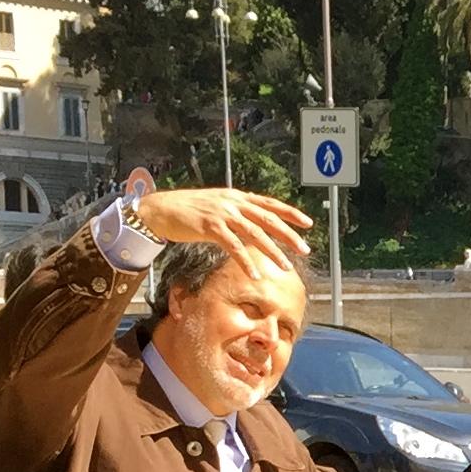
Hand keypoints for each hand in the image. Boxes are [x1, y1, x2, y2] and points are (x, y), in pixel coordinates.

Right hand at [131, 186, 313, 271]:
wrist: (162, 209)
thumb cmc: (190, 210)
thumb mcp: (218, 207)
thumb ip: (238, 215)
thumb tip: (256, 228)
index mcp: (237, 197)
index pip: (269, 203)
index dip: (290, 213)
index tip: (308, 223)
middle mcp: (233, 202)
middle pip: (267, 219)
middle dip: (288, 235)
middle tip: (305, 249)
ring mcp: (222, 214)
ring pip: (254, 233)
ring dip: (272, 252)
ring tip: (285, 267)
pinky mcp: (210, 227)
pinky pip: (233, 246)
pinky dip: (246, 261)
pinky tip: (255, 274)